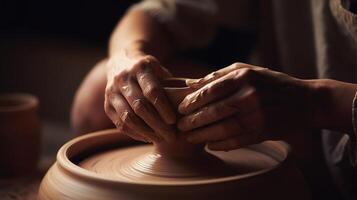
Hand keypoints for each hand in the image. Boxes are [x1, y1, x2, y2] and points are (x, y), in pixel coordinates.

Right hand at [105, 53, 175, 142]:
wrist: (121, 62)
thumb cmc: (149, 71)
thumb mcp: (161, 69)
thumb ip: (176, 82)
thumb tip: (198, 89)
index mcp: (140, 67)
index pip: (152, 91)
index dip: (163, 107)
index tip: (174, 121)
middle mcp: (123, 78)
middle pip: (140, 106)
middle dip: (157, 124)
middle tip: (172, 137)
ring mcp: (112, 92)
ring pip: (128, 118)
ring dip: (146, 132)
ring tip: (161, 140)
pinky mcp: (107, 105)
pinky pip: (120, 124)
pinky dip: (135, 134)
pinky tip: (149, 138)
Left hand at [177, 63, 315, 150]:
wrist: (303, 101)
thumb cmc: (270, 83)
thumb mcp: (247, 70)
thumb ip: (218, 75)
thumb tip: (190, 84)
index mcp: (244, 77)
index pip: (211, 90)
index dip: (193, 101)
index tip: (181, 108)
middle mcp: (249, 96)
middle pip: (214, 111)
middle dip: (193, 121)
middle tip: (180, 126)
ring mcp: (257, 115)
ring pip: (223, 129)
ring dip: (202, 135)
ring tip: (190, 137)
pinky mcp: (262, 132)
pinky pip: (236, 141)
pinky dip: (220, 144)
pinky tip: (209, 145)